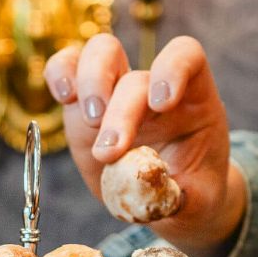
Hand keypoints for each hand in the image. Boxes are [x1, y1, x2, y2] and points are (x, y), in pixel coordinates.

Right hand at [43, 34, 245, 256]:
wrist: (173, 202)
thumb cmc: (193, 195)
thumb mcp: (198, 203)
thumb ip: (180, 199)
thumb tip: (151, 192)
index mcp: (192, 99)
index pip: (185, 57)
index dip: (172, 69)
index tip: (161, 104)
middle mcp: (152, 88)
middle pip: (135, 73)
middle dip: (120, 110)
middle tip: (109, 151)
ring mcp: (116, 91)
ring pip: (101, 52)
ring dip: (91, 81)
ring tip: (89, 121)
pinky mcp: (84, 106)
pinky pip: (67, 69)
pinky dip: (59, 73)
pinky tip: (63, 96)